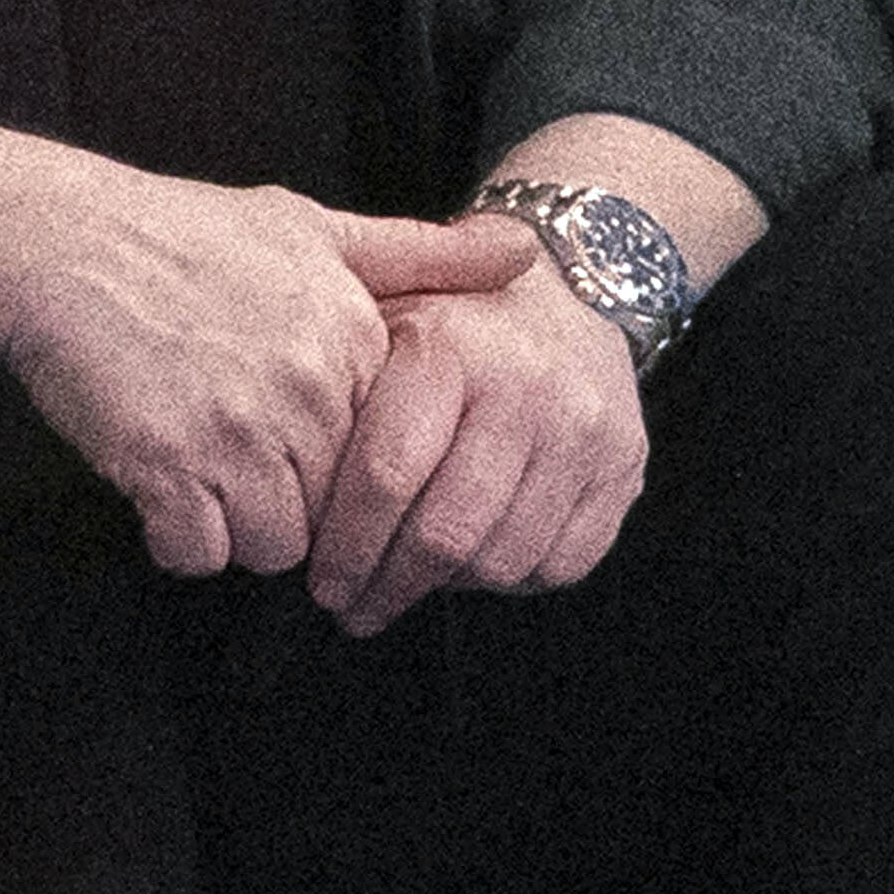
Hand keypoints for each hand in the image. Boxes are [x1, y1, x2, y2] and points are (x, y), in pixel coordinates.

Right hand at [0, 171, 538, 582]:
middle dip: (290, 503)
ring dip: (236, 528)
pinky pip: (198, 553)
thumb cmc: (178, 235)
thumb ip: (419, 254)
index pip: (387, 456)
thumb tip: (526, 255)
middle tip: (237, 461)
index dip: (340, 462)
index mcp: (348, 341)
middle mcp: (304, 390)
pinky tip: (159, 493)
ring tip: (199, 475)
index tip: (296, 443)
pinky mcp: (167, 466)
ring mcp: (236, 432)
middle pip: (335, 512)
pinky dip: (176, 539)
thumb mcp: (309, 227)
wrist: (58, 245)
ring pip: (274, 546)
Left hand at [303, 218, 647, 635]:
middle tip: (350, 606)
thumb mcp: (380, 308)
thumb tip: (268, 471)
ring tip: (403, 584)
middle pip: (446, 533)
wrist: (571, 286)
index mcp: (451, 353)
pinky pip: (561, 562)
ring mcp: (586, 436)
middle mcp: (528, 394)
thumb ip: (332, 377)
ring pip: (502, 559)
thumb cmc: (449, 314)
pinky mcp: (625, 470)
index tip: (319, 581)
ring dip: (442, 588)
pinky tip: (469, 565)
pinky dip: (508, 579)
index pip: (387, 476)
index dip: (346, 544)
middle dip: (387, 585)